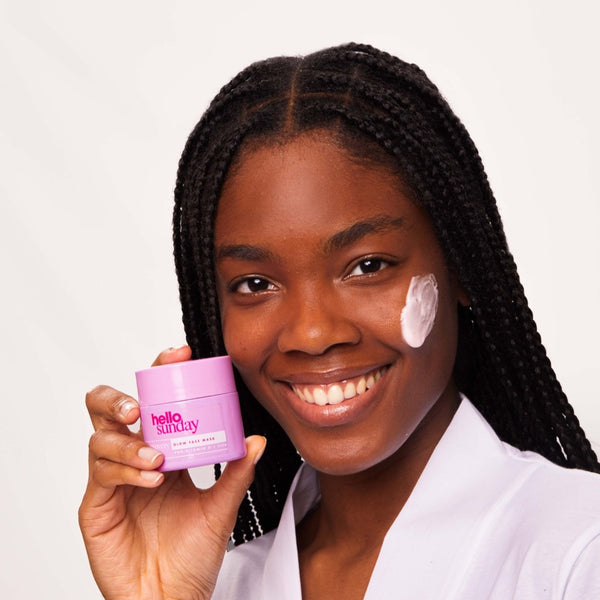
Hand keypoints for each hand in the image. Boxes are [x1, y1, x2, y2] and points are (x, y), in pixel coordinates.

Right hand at [79, 346, 265, 599]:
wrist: (173, 598)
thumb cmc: (192, 554)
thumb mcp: (221, 506)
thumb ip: (237, 473)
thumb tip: (257, 440)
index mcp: (161, 449)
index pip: (153, 400)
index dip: (160, 373)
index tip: (181, 354)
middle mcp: (132, 458)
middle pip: (107, 409)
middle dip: (120, 398)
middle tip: (141, 406)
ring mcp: (111, 481)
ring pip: (100, 438)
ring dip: (128, 443)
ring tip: (157, 458)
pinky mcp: (96, 506)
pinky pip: (101, 474)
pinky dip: (125, 470)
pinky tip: (151, 478)